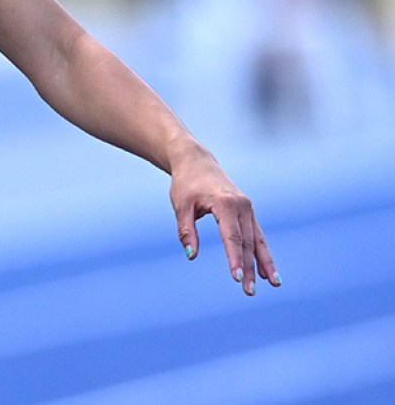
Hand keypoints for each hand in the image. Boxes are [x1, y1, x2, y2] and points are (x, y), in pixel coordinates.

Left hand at [170, 149, 279, 294]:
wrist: (196, 162)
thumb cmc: (186, 184)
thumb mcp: (181, 206)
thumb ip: (186, 230)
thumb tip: (191, 255)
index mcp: (225, 203)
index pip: (232, 236)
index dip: (234, 258)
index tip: (236, 277)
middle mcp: (242, 206)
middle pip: (246, 242)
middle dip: (249, 268)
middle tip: (248, 291)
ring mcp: (248, 208)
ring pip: (257, 240)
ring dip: (263, 263)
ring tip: (272, 284)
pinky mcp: (248, 212)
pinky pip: (257, 235)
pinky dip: (262, 252)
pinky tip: (267, 271)